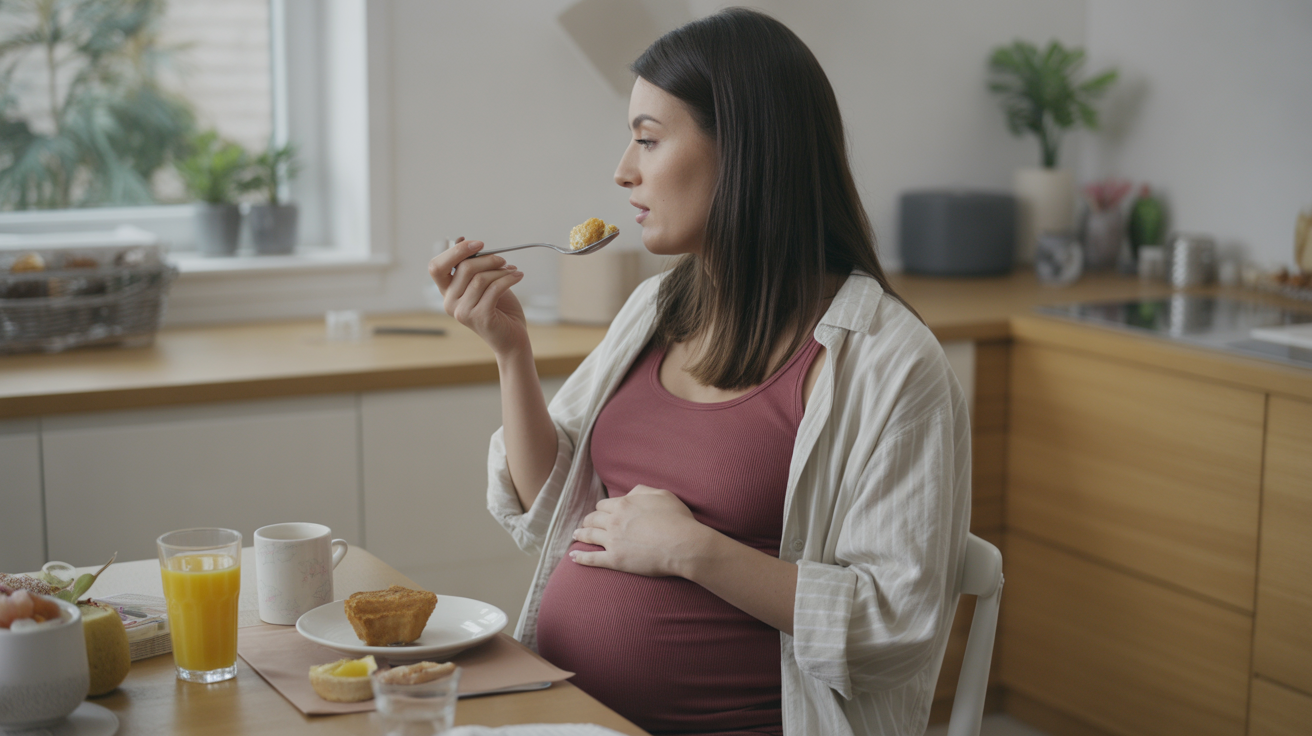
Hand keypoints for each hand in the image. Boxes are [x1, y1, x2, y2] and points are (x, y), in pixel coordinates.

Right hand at [428, 237, 527, 356]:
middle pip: (463, 268)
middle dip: (487, 259)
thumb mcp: (483, 283)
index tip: (478, 244)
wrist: (512, 339)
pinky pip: (494, 289)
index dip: (455, 251)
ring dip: (500, 270)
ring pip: (480, 278)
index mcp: (447, 292)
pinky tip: (518, 276)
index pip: (436, 267)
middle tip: (503, 260)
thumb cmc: (499, 309)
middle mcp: (450, 303)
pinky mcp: (480, 317)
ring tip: (513, 271)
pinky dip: (509, 279)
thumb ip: (472, 267)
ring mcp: (463, 312)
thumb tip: (461, 240)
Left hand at [570, 486, 709, 577]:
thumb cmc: (677, 519)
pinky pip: (592, 558)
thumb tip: (629, 493)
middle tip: (586, 523)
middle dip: (588, 520)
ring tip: (576, 535)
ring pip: (589, 535)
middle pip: (593, 518)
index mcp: (624, 504)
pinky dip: (580, 557)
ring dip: (581, 534)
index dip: (602, 509)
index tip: (601, 513)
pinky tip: (573, 557)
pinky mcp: (615, 560)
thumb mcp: (662, 494)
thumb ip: (642, 490)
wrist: (682, 544)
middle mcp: (614, 521)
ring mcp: (613, 541)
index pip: (604, 505)